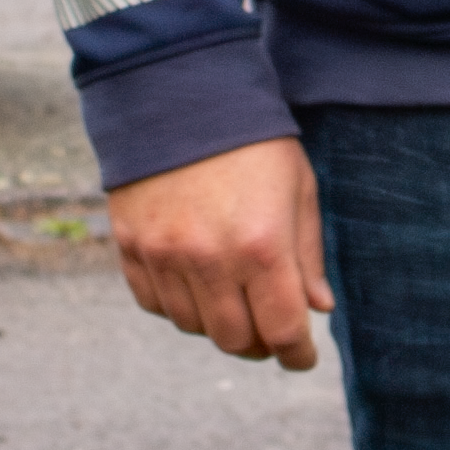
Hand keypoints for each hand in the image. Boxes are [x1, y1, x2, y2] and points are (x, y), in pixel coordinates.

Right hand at [106, 135, 331, 367]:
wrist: (178, 92)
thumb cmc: (252, 139)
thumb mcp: (298, 188)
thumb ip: (307, 254)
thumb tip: (318, 309)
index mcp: (262, 247)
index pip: (283, 332)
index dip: (298, 355)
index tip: (302, 356)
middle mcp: (210, 260)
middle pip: (236, 341)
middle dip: (260, 343)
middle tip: (269, 328)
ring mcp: (164, 256)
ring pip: (194, 327)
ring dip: (218, 323)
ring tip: (233, 298)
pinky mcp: (131, 247)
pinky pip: (155, 304)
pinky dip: (178, 305)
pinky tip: (195, 283)